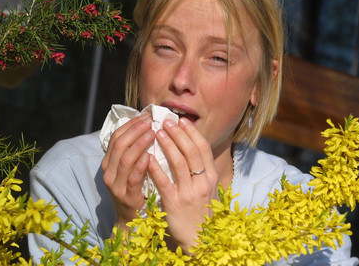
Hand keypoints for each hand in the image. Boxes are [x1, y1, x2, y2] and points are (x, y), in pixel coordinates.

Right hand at [101, 113, 154, 231]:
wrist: (130, 219)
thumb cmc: (134, 188)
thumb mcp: (129, 168)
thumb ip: (133, 150)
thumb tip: (146, 126)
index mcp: (108, 162)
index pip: (115, 136)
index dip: (130, 124)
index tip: (145, 116)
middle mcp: (108, 171)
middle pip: (119, 144)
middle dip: (135, 130)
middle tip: (150, 121)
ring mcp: (115, 184)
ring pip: (125, 159)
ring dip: (139, 144)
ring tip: (153, 133)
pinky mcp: (126, 196)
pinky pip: (132, 178)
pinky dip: (140, 166)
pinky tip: (150, 157)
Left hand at [147, 117, 218, 252]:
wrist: (199, 238)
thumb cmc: (200, 211)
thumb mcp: (207, 189)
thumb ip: (201, 170)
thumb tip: (189, 147)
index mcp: (211, 177)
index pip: (203, 149)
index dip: (192, 133)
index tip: (181, 120)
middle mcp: (202, 183)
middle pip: (192, 152)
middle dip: (179, 134)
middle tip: (166, 121)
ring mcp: (189, 193)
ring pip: (179, 163)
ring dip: (168, 145)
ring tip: (157, 132)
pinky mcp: (175, 203)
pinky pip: (164, 182)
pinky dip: (156, 168)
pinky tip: (148, 158)